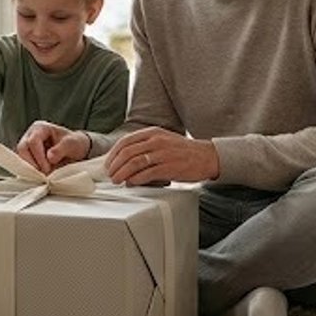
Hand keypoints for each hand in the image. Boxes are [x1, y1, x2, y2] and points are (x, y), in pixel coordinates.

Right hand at [15, 121, 90, 173]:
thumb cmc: (74, 144)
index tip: (48, 168)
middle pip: (22, 149)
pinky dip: (31, 172)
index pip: (33, 141)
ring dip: (31, 169)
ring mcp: (27, 146)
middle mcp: (30, 135)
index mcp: (40, 127)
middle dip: (32, 163)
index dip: (39, 156)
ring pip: (21, 158)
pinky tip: (40, 176)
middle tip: (45, 174)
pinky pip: (23, 165)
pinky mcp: (27, 157)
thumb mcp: (72, 144)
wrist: (75, 152)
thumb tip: (49, 157)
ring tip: (44, 175)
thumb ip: (61, 149)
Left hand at [104, 127, 218, 185]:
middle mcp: (157, 141)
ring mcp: (163, 153)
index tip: (108, 163)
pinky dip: (136, 179)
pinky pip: (147, 173)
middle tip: (110, 174)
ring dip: (122, 173)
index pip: (126, 141)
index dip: (113, 154)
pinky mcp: (169, 167)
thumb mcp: (163, 140)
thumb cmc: (183, 151)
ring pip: (134, 163)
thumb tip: (125, 159)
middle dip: (115, 165)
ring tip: (117, 180)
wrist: (207, 156)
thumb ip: (145, 146)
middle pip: (128, 152)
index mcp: (153, 132)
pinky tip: (131, 183)